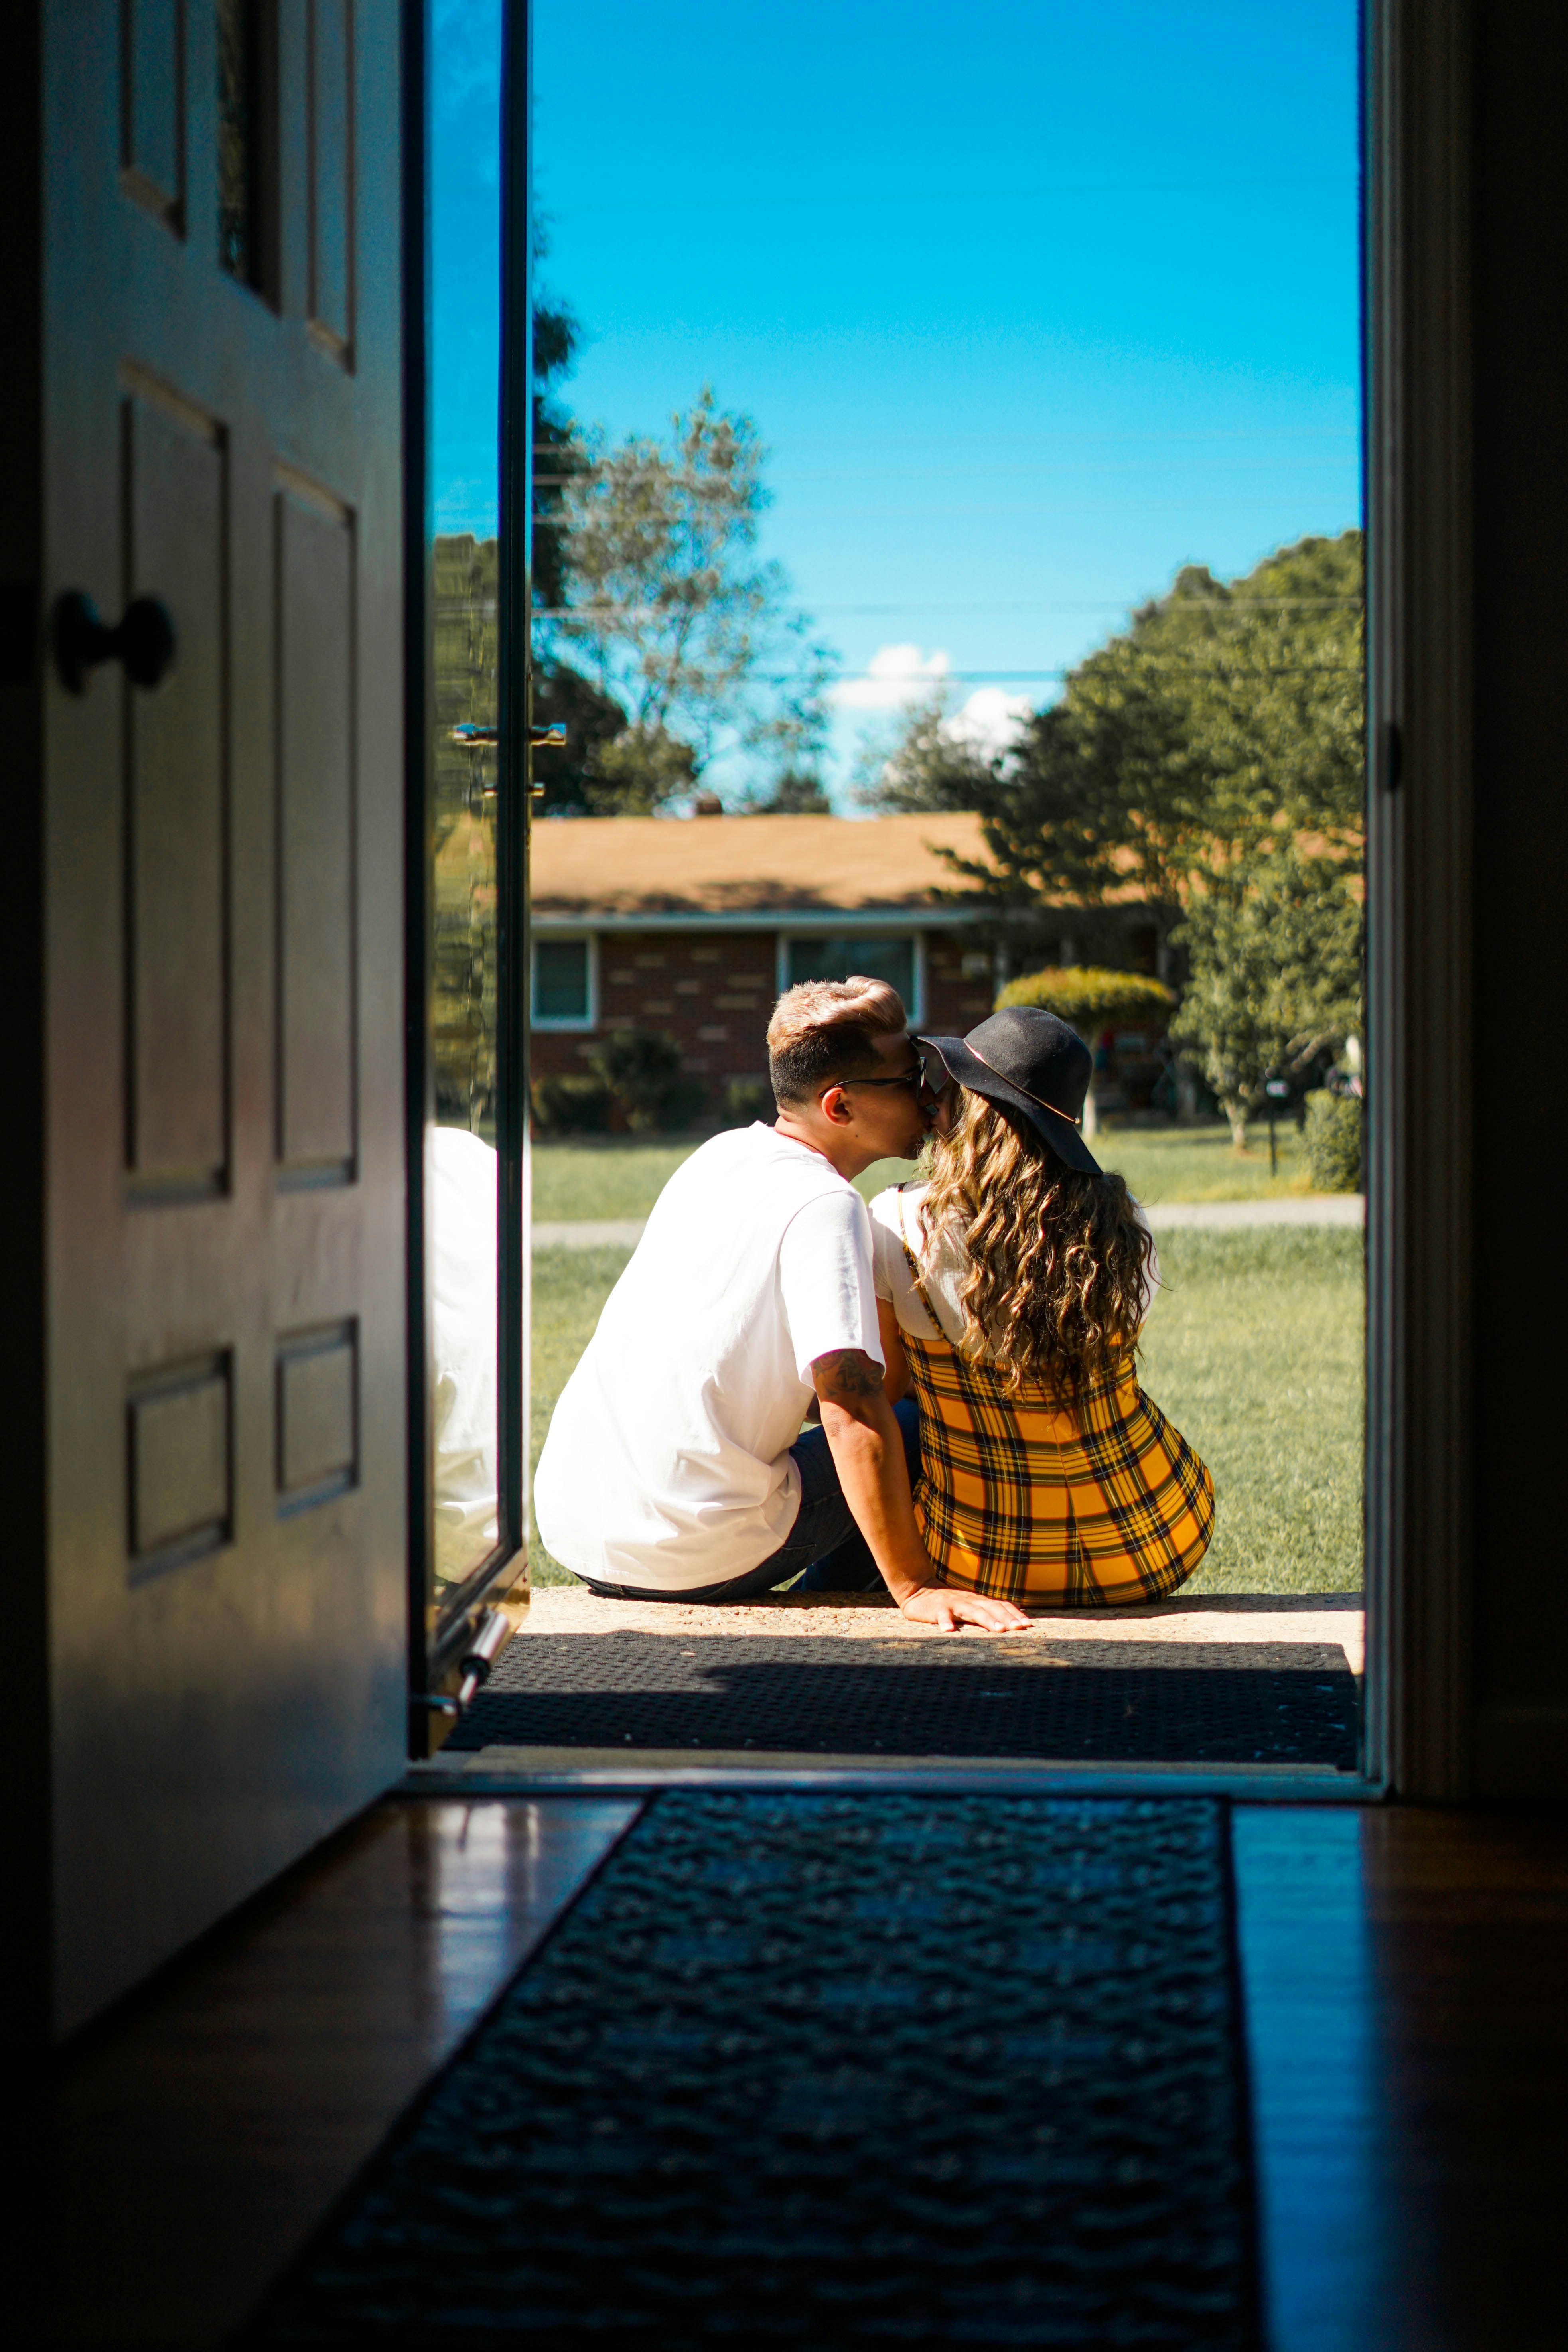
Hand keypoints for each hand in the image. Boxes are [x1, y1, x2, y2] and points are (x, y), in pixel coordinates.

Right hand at [895, 1584, 1032, 1632]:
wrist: (919, 1592)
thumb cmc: (949, 1604)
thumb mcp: (970, 1606)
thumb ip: (988, 1611)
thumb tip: (1014, 1617)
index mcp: (978, 1601)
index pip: (1000, 1605)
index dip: (1014, 1614)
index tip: (1028, 1624)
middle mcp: (969, 1600)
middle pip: (991, 1608)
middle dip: (1006, 1618)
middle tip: (1019, 1628)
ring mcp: (953, 1604)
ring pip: (972, 1611)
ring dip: (986, 1620)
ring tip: (998, 1630)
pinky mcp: (937, 1609)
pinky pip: (942, 1616)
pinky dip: (946, 1622)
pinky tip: (949, 1631)